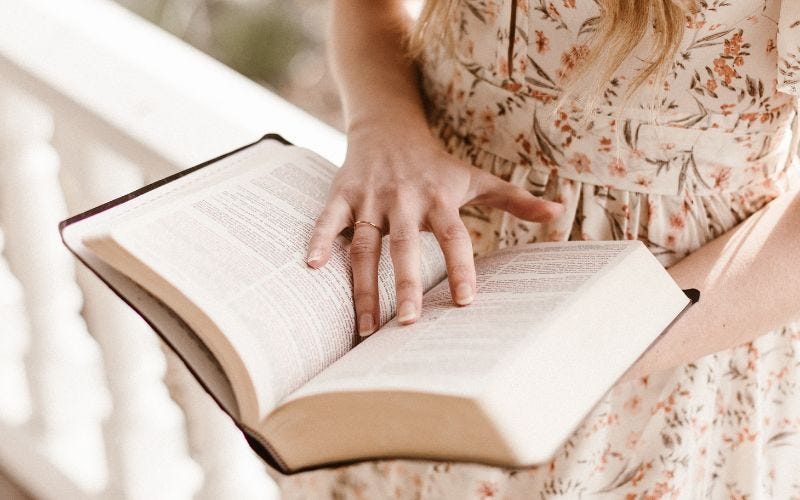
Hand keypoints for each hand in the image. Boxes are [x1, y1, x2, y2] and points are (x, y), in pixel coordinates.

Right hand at [305, 124, 562, 335]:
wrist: (389, 125)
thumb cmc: (436, 163)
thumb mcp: (475, 177)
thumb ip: (514, 198)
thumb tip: (557, 213)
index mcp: (439, 199)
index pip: (454, 236)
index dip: (461, 267)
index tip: (466, 302)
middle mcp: (404, 200)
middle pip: (404, 246)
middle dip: (405, 284)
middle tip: (408, 325)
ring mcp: (370, 197)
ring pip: (364, 244)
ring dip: (362, 284)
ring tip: (366, 327)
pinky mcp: (342, 193)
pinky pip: (329, 219)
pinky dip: (318, 240)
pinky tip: (311, 268)